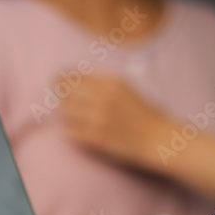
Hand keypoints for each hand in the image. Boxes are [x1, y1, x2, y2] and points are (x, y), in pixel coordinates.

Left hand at [59, 75, 174, 167]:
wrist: (159, 139)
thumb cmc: (143, 114)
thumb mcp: (125, 88)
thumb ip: (101, 83)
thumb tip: (71, 81)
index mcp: (111, 81)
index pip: (73, 74)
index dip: (60, 77)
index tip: (57, 81)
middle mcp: (103, 97)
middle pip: (64, 91)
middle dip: (57, 94)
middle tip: (56, 98)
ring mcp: (99, 118)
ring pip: (64, 111)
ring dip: (63, 112)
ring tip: (68, 114)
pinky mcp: (96, 138)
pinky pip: (69, 131)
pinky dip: (69, 129)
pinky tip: (75, 129)